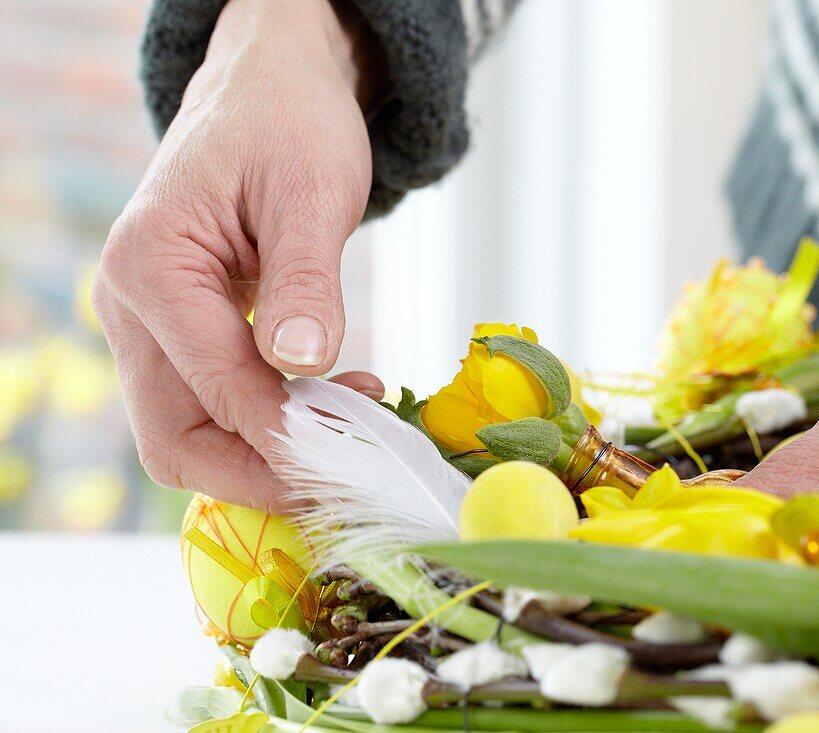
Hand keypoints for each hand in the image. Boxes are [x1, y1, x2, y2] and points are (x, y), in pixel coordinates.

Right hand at [94, 0, 383, 509]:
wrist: (270, 91)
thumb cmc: (289, 125)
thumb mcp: (312, 193)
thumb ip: (306, 282)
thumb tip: (302, 368)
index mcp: (152, 266)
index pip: (215, 387)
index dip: (285, 436)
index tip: (353, 464)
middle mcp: (130, 305)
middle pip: (176, 437)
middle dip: (261, 473)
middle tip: (347, 478)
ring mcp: (148, 324)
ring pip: (189, 433)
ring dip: (266, 453)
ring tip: (354, 430)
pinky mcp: (179, 333)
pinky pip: (211, 403)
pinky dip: (266, 423)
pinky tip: (332, 404)